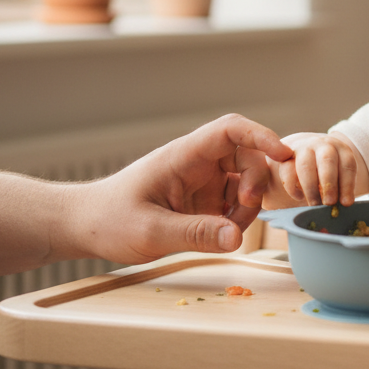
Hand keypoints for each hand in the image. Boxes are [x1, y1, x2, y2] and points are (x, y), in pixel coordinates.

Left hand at [78, 113, 293, 263]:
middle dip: (256, 181)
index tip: (283, 155)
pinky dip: (238, 218)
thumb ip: (196, 234)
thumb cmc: (109, 221)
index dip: (261, 136)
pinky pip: (235, 202)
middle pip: (246, 155)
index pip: (230, 130)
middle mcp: (197, 163)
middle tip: (244, 212)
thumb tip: (237, 238)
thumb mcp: (151, 232)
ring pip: (245, 180)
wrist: (85, 227)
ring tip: (228, 232)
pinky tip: (223, 235)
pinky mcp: (203, 200)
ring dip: (248, 205)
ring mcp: (202, 181)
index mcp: (183, 156)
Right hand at [266, 132, 358, 208]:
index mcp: (341, 149)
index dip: (347, 185)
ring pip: (305, 166)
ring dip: (311, 188)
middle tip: (329, 203)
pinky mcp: (285, 156)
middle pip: (327, 160)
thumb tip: (342, 205)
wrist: (306, 150)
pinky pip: (287, 171)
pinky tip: (299, 196)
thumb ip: (341, 187)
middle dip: (329, 184)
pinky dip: (292, 187)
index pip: (347, 164)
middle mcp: (322, 145)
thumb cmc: (328, 169)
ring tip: (314, 204)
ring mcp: (303, 148)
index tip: (346, 203)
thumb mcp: (338, 173)